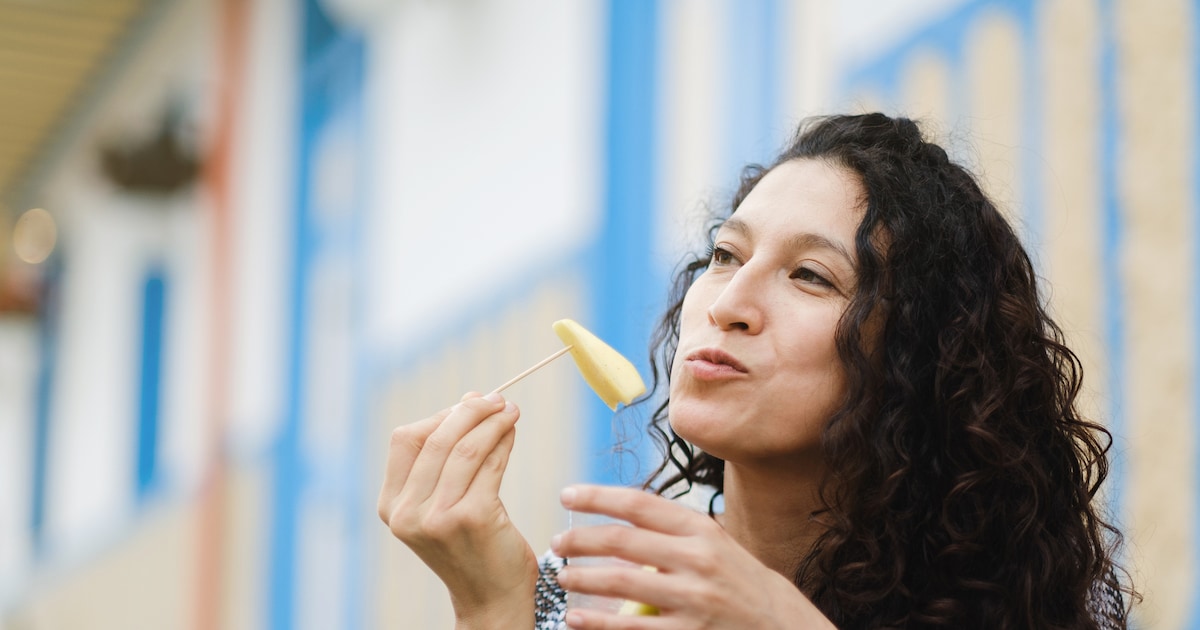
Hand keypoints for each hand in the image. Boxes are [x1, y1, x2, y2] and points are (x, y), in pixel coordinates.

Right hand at [377, 392, 537, 627]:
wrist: (491, 599)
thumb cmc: (471, 546)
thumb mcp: (445, 501)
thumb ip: (449, 456)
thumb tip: (469, 399)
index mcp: (392, 505)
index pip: (406, 439)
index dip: (439, 416)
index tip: (469, 404)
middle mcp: (408, 512)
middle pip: (437, 438)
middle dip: (471, 411)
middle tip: (498, 398)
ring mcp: (438, 517)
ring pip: (466, 447)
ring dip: (492, 421)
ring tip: (511, 411)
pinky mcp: (473, 518)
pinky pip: (490, 464)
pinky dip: (504, 442)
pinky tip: (512, 433)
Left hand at [551, 485, 835, 628]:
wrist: (782, 625)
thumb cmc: (738, 581)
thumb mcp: (715, 543)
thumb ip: (673, 529)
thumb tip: (618, 514)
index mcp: (701, 529)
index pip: (639, 504)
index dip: (597, 496)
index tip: (567, 494)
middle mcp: (697, 559)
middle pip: (622, 541)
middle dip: (580, 539)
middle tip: (557, 542)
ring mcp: (692, 599)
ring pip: (621, 582)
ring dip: (583, 578)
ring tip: (563, 577)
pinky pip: (632, 628)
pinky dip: (597, 623)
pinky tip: (576, 618)